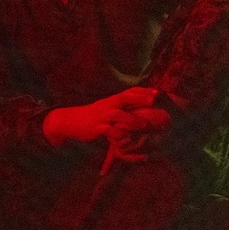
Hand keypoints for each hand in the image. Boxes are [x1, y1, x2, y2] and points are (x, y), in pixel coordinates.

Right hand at [43, 87, 160, 145]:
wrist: (71, 121)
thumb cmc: (94, 116)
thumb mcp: (107, 108)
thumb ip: (122, 107)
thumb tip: (141, 106)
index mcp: (111, 100)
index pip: (129, 92)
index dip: (143, 91)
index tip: (158, 92)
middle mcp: (107, 106)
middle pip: (124, 98)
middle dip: (139, 99)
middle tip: (153, 101)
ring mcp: (101, 117)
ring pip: (117, 115)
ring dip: (131, 119)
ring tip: (144, 125)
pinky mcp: (95, 128)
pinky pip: (108, 130)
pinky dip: (118, 134)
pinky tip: (126, 138)